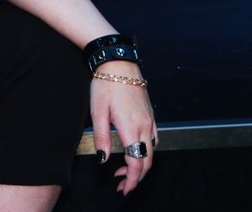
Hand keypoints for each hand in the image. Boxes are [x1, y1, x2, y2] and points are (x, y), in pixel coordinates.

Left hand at [91, 60, 157, 195]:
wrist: (118, 62)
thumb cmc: (105, 85)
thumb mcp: (97, 113)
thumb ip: (102, 138)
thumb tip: (104, 159)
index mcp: (132, 129)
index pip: (137, 164)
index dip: (131, 180)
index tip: (123, 189)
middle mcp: (146, 126)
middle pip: (147, 161)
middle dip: (136, 177)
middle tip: (122, 184)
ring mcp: (150, 119)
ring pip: (152, 151)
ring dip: (141, 164)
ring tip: (125, 169)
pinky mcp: (151, 113)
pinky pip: (154, 138)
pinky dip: (147, 150)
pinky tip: (136, 149)